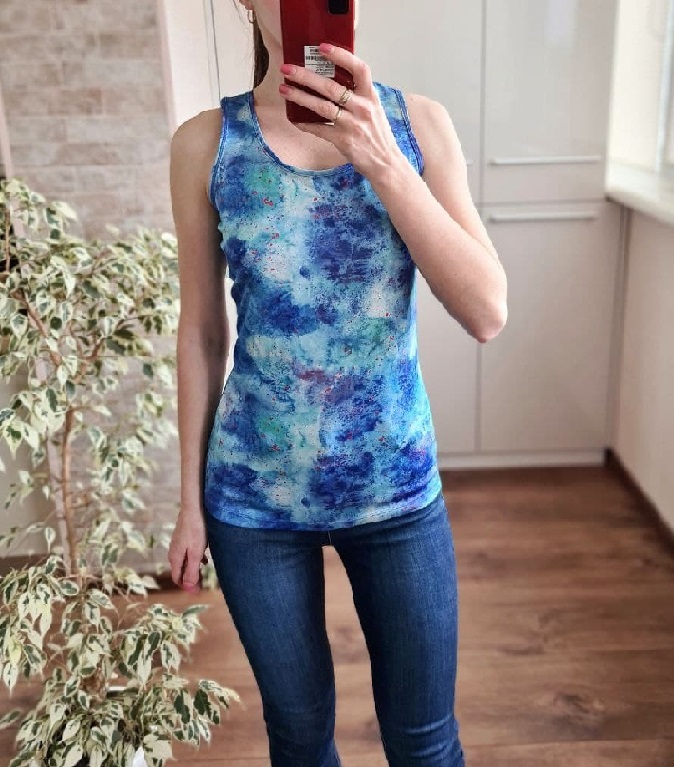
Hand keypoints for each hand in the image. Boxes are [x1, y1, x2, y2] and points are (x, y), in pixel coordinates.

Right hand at [168, 507, 208, 593]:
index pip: (177, 578)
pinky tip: (203, 558)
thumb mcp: (196, 554)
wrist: (193, 509)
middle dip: (190, 578)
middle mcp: (173, 552)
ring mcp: (177, 544)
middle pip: (180, 570)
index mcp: (175, 558)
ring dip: (193, 568)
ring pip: (184, 561)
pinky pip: (187, 552)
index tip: (198, 590)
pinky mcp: (183, 537)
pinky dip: (195, 558)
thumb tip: (190, 589)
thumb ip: (192, 571)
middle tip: (202, 583)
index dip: (187, 586)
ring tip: (204, 571)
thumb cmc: (196, 531)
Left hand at [279, 43, 403, 179]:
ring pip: (322, 107)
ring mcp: (352, 125)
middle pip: (331, 87)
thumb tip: (334, 80)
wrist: (385, 163)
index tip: (322, 48)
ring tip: (285, 90)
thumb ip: (358, 95)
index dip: (340, 56)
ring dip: (300, 97)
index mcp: (370, 96)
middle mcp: (362, 108)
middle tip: (288, 69)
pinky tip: (294, 118)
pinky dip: (305, 124)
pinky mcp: (343, 141)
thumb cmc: (377, 135)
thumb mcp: (374, 109)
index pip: (358, 69)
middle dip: (306, 77)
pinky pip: (319, 129)